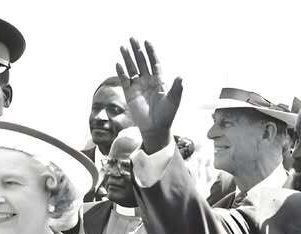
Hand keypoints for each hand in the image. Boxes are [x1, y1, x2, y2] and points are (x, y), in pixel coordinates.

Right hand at [116, 38, 182, 153]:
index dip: (151, 52)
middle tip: (132, 38)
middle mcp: (148, 81)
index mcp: (159, 81)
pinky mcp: (129, 94)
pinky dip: (121, 72)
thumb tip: (181, 76)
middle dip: (137, 50)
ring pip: (131, 68)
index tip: (147, 42)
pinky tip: (119, 64)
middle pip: (141, 62)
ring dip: (127, 58)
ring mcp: (138, 87)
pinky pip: (124, 80)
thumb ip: (177, 88)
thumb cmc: (166, 115)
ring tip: (123, 47)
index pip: (154, 62)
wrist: (155, 129)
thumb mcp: (173, 100)